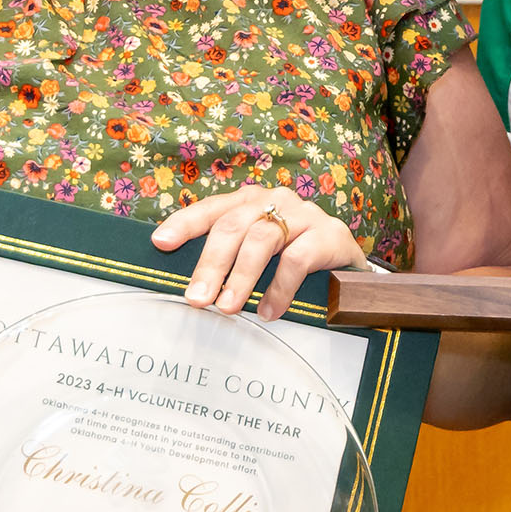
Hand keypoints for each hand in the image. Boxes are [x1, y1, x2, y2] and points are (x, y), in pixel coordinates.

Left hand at [150, 185, 367, 320]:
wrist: (350, 269)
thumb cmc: (293, 260)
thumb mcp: (258, 254)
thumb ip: (229, 260)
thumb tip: (190, 290)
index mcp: (250, 202)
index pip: (211, 208)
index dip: (185, 223)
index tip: (160, 243)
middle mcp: (275, 200)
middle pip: (232, 226)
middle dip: (210, 264)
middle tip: (196, 298)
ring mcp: (303, 215)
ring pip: (261, 239)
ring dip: (240, 277)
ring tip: (226, 308)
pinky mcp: (330, 234)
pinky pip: (297, 259)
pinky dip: (279, 288)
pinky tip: (268, 311)